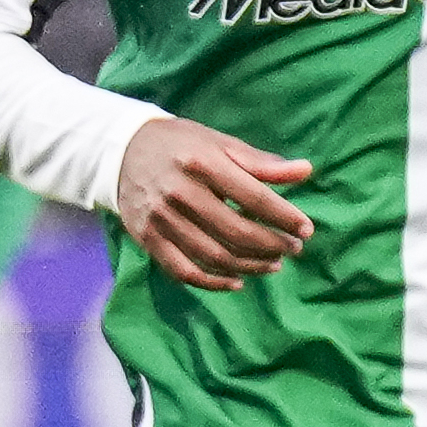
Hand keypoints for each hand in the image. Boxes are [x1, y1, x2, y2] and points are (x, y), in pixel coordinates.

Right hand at [110, 113, 316, 291]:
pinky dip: (214, 283)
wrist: (120, 151)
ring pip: (214, 256)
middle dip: (273, 245)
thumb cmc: (180, 145)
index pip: (254, 198)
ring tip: (273, 264)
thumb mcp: (219, 143)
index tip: (306, 229)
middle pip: (237, 232)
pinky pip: (184, 271)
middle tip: (293, 248)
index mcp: (202, 163)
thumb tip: (305, 171)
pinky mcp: (147, 238)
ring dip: (251, 266)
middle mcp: (179, 192)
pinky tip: (237, 281)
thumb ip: (260, 162)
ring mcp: (161, 219)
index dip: (285, 217)